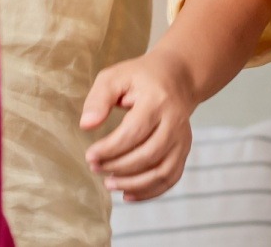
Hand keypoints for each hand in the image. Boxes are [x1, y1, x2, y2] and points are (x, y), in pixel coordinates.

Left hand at [81, 50, 197, 202]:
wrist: (178, 76)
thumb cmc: (141, 77)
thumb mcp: (115, 77)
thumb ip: (98, 99)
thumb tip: (86, 125)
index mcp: (157, 100)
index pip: (134, 132)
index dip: (110, 149)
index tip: (89, 155)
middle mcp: (175, 121)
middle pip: (149, 154)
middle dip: (118, 167)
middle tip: (95, 167)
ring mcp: (183, 137)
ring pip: (162, 171)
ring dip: (134, 184)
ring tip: (109, 184)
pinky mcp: (184, 149)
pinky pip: (171, 177)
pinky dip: (150, 191)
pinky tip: (128, 194)